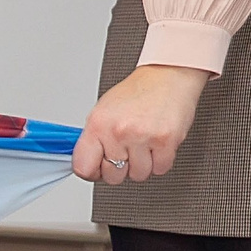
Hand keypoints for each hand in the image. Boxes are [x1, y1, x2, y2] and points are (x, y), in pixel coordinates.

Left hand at [72, 65, 210, 184]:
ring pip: (138, 175)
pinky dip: (160, 160)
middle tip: (127, 149)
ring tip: (144, 142)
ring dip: (143, 163)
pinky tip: (157, 143)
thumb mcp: (103, 111)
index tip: (99, 168)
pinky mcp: (165, 141)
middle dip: (121, 167)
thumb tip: (86, 164)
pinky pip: (159, 169)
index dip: (92, 172)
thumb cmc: (137, 93)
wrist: (167, 74)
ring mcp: (142, 136)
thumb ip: (93, 139)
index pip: (83, 168)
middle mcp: (118, 131)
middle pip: (113, 176)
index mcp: (97, 124)